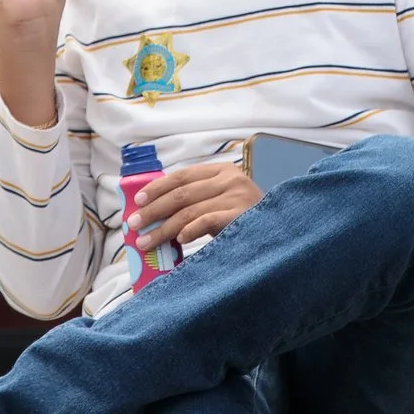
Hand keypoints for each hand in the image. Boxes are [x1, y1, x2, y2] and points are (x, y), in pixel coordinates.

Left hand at [130, 162, 262, 249]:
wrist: (280, 230)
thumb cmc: (244, 218)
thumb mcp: (221, 201)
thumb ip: (195, 200)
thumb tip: (154, 213)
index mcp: (221, 171)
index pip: (182, 175)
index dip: (157, 187)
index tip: (138, 201)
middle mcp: (229, 179)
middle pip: (181, 194)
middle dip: (153, 210)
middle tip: (134, 225)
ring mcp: (237, 196)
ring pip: (189, 210)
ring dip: (164, 228)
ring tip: (146, 242)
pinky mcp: (242, 215)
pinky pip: (208, 221)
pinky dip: (190, 230)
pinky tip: (179, 241)